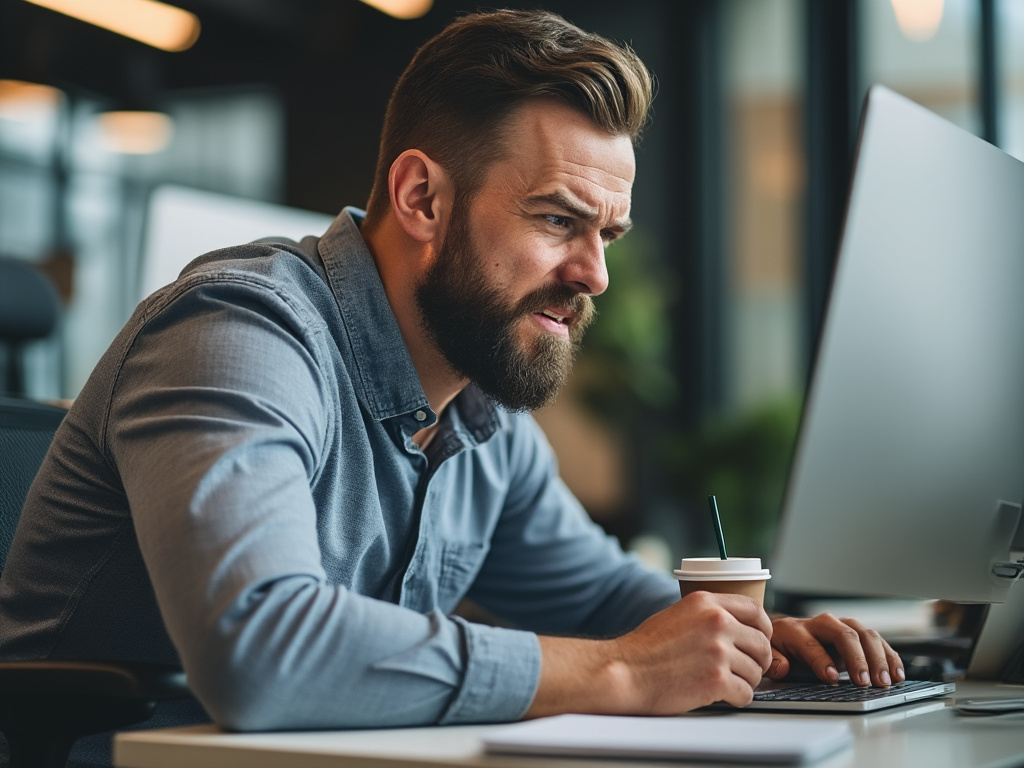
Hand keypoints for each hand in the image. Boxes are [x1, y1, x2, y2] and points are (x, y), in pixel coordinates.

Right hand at [603, 591, 773, 712]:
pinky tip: (719, 695)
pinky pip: (746, 693)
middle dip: (757, 660)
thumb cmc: (646, 648)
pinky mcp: (717, 680)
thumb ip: (709, 615)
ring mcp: (718, 651)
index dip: (763, 628)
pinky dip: (736, 698)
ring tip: (723, 683)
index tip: (761, 640)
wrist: (625, 672)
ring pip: (756, 671)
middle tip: (743, 669)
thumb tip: (737, 624)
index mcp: (706, 602)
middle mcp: (716, 622)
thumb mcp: (678, 614)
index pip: (755, 609)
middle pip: (762, 643)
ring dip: (745, 681)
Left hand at [767, 614, 904, 686]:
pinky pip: (876, 641)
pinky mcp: (855, 634)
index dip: (821, 660)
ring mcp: (840, 626)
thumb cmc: (779, 648)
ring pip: (864, 634)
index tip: (832, 678)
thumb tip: (784, 667)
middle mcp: (820, 624)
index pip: (810, 644)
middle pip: (844, 634)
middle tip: (866, 682)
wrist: (784, 634)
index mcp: (794, 630)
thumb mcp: (770, 654)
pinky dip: (889, 656)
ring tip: (885, 681)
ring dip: (878, 658)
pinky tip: (896, 674)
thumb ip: (774, 661)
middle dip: (857, 658)